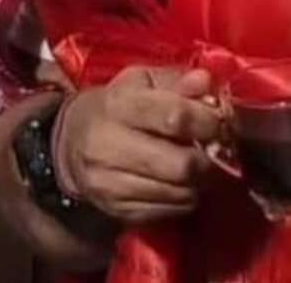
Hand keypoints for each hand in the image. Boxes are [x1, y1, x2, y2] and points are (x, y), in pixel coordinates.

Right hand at [54, 66, 222, 225]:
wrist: (70, 142)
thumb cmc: (118, 104)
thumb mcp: (143, 80)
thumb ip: (177, 79)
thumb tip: (206, 82)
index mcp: (120, 106)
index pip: (175, 118)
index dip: (207, 122)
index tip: (220, 122)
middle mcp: (110, 147)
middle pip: (179, 164)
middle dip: (208, 158)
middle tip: (216, 148)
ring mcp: (110, 184)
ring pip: (176, 192)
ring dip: (201, 181)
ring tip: (203, 164)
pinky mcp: (115, 210)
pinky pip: (166, 211)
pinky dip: (185, 198)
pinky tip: (184, 182)